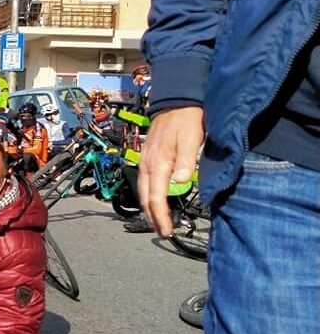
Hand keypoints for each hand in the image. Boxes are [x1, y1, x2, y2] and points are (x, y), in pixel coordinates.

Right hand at [138, 107, 204, 237]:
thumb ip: (186, 161)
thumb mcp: (191, 139)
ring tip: (158, 221)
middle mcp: (147, 165)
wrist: (175, 101)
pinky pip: (145, 183)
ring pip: (143, 192)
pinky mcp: (148, 158)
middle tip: (163, 232)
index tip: (167, 231)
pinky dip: (149, 196)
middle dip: (153, 218)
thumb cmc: (185, 119)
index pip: (156, 198)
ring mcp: (145, 162)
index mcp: (157, 164)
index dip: (161, 217)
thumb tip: (181, 182)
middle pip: (146, 198)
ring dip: (149, 209)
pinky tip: (154, 200)